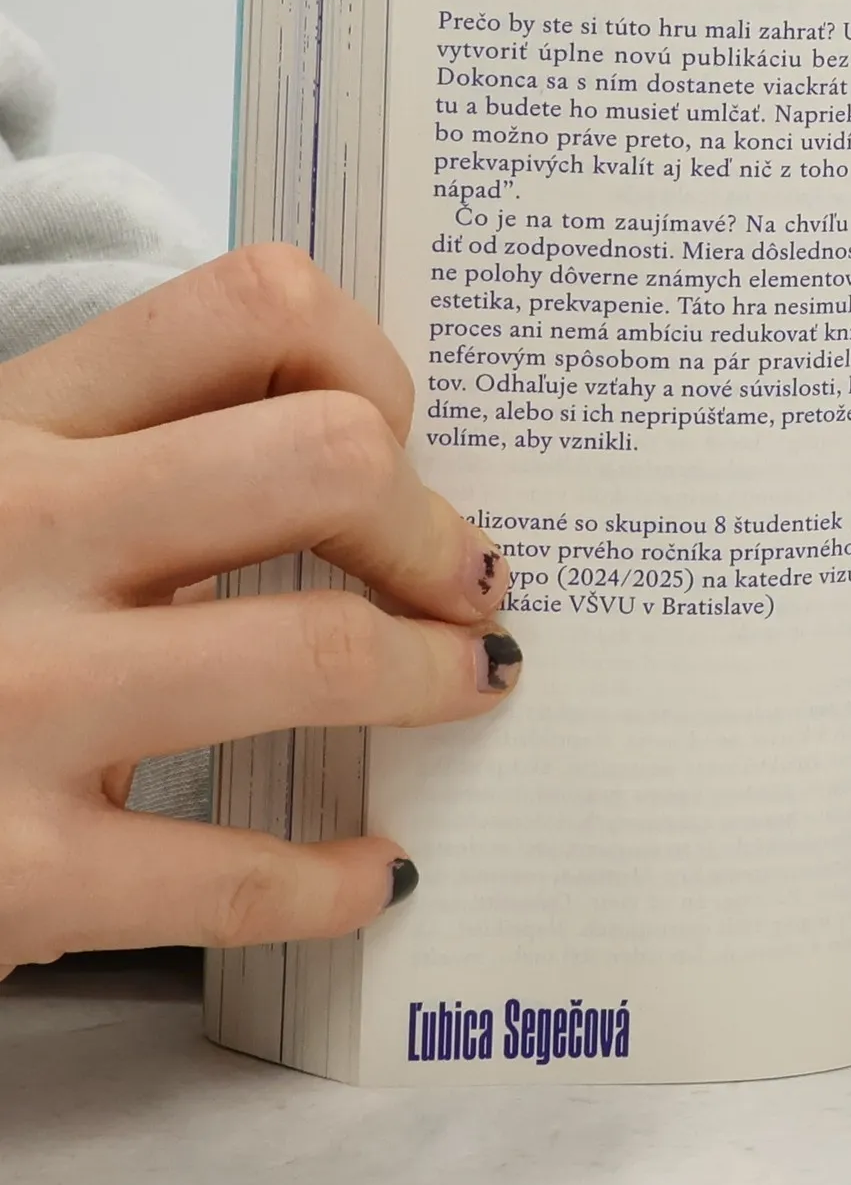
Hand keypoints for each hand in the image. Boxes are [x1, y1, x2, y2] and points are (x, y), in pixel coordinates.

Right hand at [0, 246, 520, 979]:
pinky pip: (239, 871)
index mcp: (9, 426)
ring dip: (437, 674)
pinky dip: (340, 880)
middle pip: (328, 459)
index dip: (375, 364)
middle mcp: (15, 532)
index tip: (396, 439)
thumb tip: (368, 457)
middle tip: (468, 580)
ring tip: (470, 685)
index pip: (253, 304)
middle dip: (433, 525)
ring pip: (322, 651)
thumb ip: (127, 454)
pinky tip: (376, 872)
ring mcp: (15, 701)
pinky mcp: (15, 873)